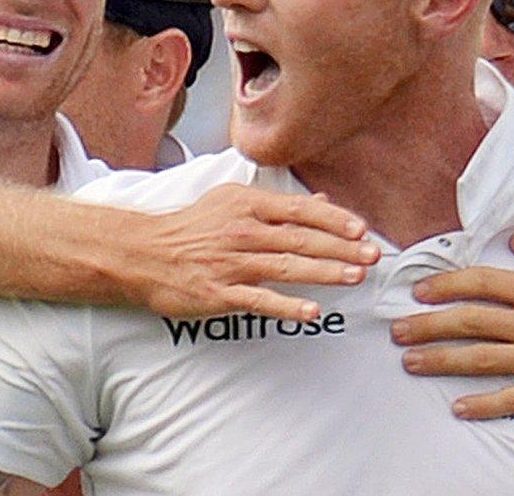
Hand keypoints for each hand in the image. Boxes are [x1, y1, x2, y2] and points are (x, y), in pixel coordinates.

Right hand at [119, 185, 378, 322]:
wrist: (141, 253)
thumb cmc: (190, 227)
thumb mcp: (230, 202)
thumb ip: (278, 204)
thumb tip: (323, 203)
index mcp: (246, 205)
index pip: (299, 210)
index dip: (334, 220)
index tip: (362, 229)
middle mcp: (241, 231)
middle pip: (300, 239)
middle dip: (340, 247)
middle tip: (373, 256)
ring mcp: (230, 263)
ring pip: (285, 267)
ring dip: (323, 273)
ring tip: (354, 278)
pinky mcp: (218, 293)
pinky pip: (259, 300)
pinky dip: (286, 306)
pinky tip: (312, 312)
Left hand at [392, 233, 513, 418]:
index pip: (485, 282)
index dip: (446, 284)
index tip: (419, 291)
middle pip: (472, 321)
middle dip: (428, 324)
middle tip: (397, 330)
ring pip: (482, 359)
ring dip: (441, 360)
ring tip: (410, 361)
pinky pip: (513, 399)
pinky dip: (483, 404)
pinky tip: (456, 407)